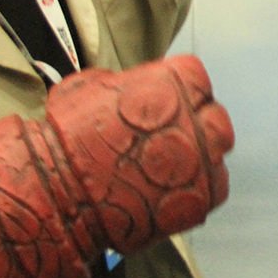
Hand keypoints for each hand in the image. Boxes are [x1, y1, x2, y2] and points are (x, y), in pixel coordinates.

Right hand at [46, 55, 233, 249]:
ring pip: (217, 155)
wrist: (60, 192)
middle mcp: (196, 120)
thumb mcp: (90, 86)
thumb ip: (125, 83)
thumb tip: (127, 85)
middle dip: (198, 125)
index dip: (181, 91)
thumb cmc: (68, 136)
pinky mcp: (201, 199)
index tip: (167, 104)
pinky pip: (212, 189)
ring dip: (199, 158)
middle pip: (215, 117)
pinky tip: (167, 191)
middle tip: (171, 138)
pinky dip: (196, 189)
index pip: (196, 77)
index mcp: (174, 83)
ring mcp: (202, 161)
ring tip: (166, 168)